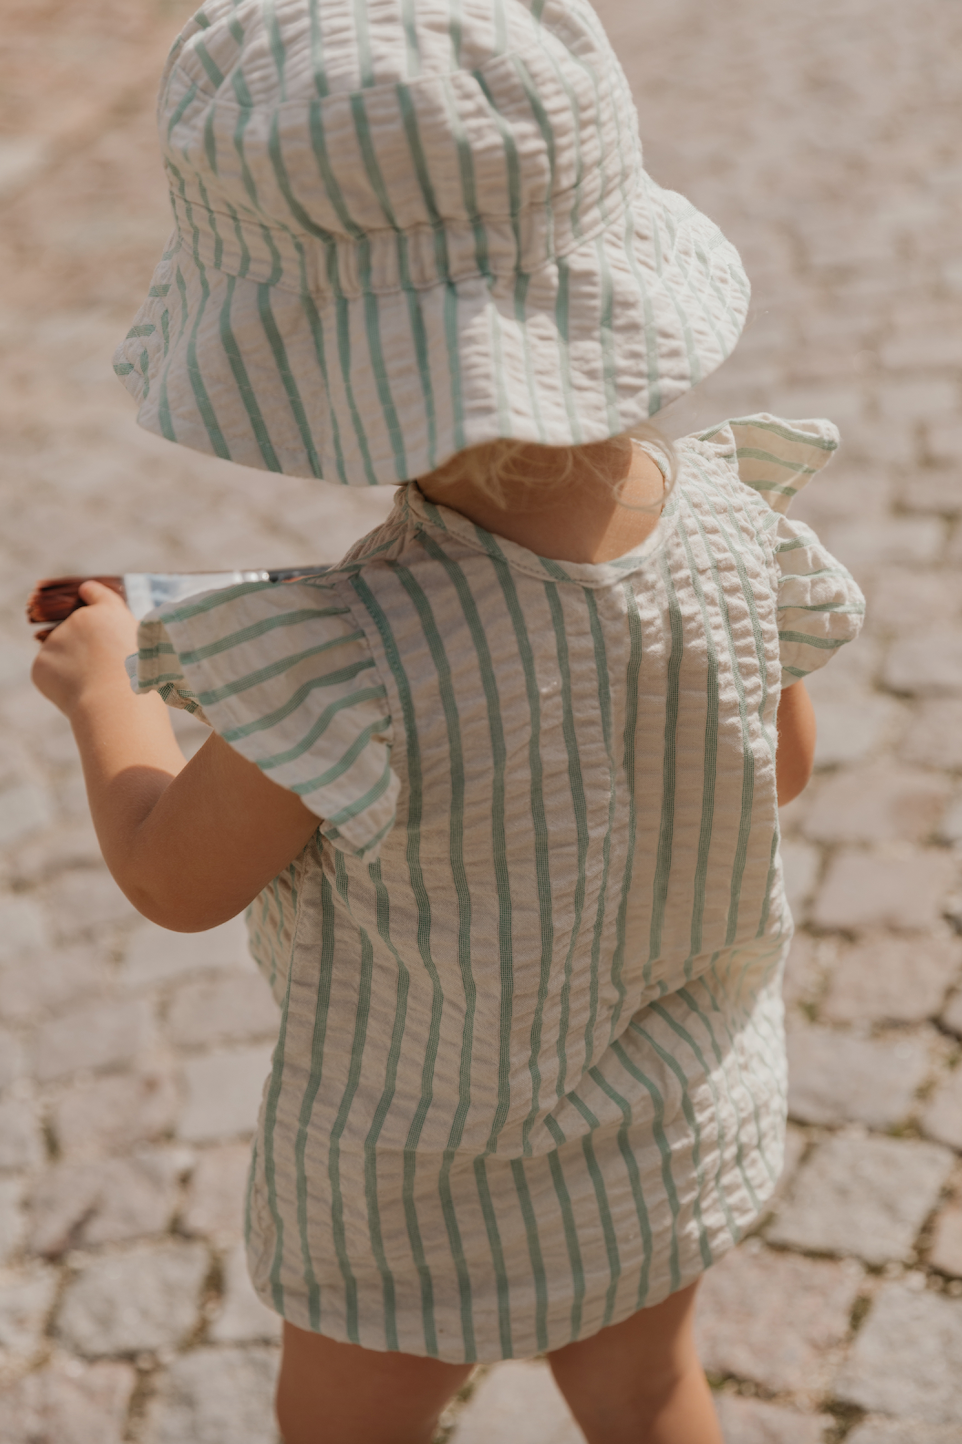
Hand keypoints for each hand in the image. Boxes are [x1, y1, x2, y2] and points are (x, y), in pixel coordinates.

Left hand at [31, 580, 138, 717]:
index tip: (85, 592)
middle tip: (101, 672)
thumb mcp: (144, 647)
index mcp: (108, 612)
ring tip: (94, 688)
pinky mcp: (41, 663)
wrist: (114, 702)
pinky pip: (50, 673)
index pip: (95, 593)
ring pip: (62, 654)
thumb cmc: (138, 679)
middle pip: (77, 631)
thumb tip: (105, 642)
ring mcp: (56, 640)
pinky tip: (79, 694)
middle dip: (84, 647)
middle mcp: (78, 619)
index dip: (90, 594)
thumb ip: (122, 635)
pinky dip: (60, 684)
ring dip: (73, 667)